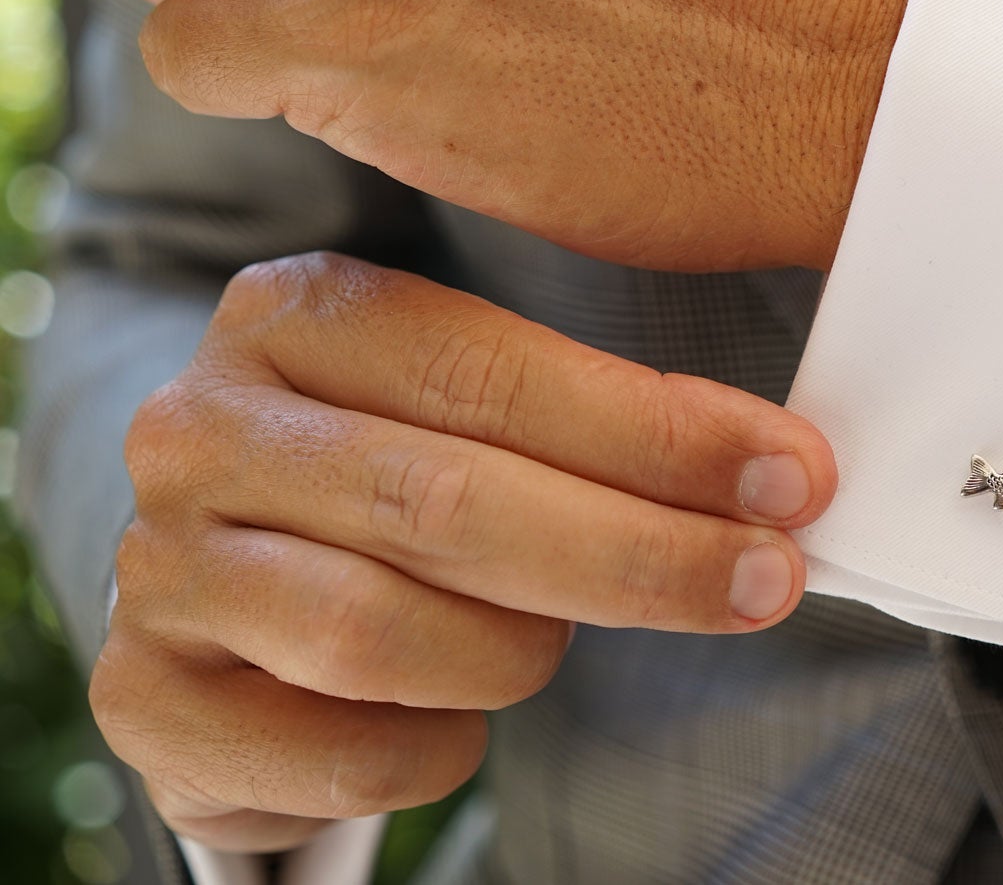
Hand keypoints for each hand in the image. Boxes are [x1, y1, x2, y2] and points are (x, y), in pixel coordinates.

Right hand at [90, 252, 835, 851]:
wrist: (241, 580)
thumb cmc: (403, 474)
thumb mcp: (487, 409)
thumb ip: (609, 421)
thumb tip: (783, 471)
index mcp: (296, 314)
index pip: (493, 374)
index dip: (656, 434)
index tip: (792, 475)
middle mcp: (202, 427)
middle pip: (445, 502)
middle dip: (637, 553)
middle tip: (766, 580)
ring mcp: (158, 566)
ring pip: (382, 634)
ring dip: (515, 653)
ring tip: (549, 644)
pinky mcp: (143, 697)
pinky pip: (341, 754)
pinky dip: (436, 749)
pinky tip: (456, 716)